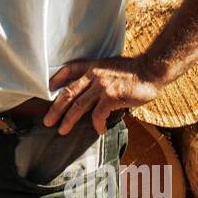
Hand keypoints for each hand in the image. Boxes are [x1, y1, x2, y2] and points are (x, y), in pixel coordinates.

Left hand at [43, 55, 163, 135]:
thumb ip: (97, 75)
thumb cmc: (133, 71)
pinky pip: (98, 114)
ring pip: (78, 105)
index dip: (55, 80)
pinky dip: (97, 124)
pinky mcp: (111, 96)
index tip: (46, 90)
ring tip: (62, 130)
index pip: (67, 70)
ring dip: (68, 120)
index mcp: (92, 66)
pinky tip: (99, 130)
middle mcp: (93, 75)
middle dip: (55, 109)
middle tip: (48, 121)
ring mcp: (102, 86)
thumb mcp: (110, 66)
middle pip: (68, 93)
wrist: (151, 70)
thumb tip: (88, 91)